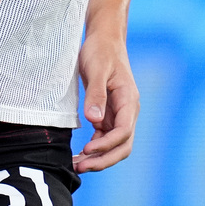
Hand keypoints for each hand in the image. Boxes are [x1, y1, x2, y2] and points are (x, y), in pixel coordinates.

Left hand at [73, 33, 139, 171]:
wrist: (103, 39)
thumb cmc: (101, 50)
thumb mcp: (96, 69)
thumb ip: (96, 94)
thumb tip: (94, 120)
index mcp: (128, 100)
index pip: (124, 132)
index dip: (107, 145)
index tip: (87, 149)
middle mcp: (127, 111)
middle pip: (121, 146)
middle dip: (103, 160)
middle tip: (80, 167)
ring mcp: (118, 114)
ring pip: (113, 145)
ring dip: (97, 158)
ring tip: (76, 165)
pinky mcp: (108, 114)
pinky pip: (104, 138)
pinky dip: (94, 148)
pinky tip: (79, 154)